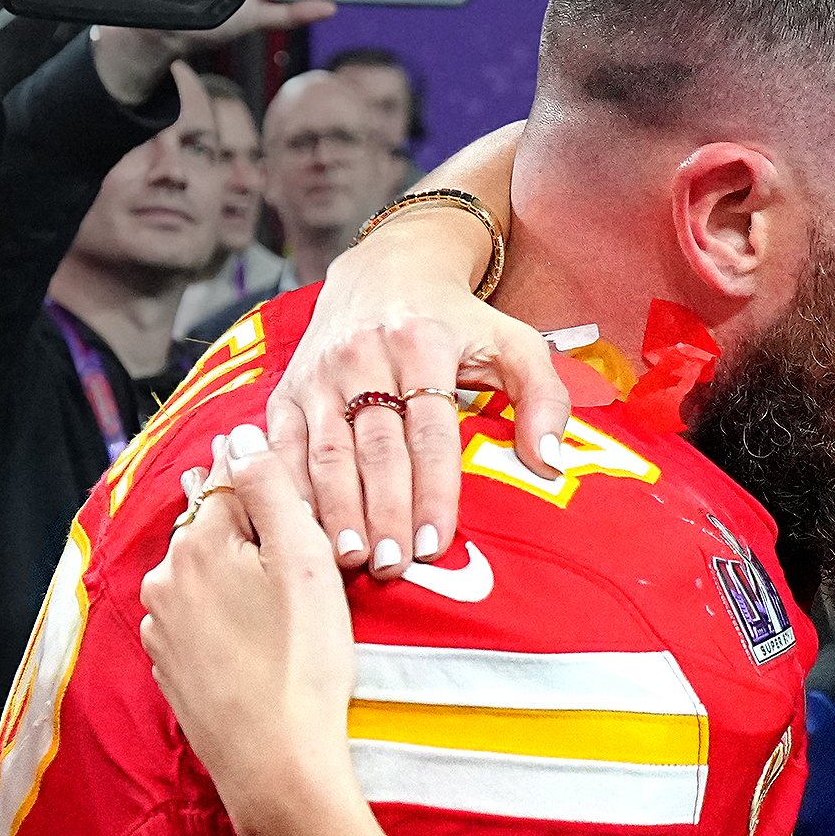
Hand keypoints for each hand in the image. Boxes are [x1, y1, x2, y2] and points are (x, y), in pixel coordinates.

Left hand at [141, 425, 358, 835]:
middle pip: (213, 527)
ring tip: (283, 594)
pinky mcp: (171, 669)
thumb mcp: (304, 560)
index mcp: (197, 544)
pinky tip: (260, 635)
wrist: (277, 766)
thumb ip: (271, 487)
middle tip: (300, 548)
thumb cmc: (304, 661)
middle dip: (250, 527)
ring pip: (204, 574)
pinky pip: (200, 619)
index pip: (232, 478)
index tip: (297, 489)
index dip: (270, 478)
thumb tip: (240, 433)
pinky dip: (226, 615)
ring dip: (236, 572)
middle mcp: (165, 580)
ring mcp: (162, 629)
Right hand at [265, 122, 582, 577]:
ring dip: (336, 510)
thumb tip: (550, 463)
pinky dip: (290, 490)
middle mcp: (364, 355)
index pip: (430, 430)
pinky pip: (284, 445)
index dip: (432, 489)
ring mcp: (320, 373)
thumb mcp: (513, 341)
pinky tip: (301, 530)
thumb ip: (543, 398)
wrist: (388, 269)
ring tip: (350, 561)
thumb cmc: (459, 320)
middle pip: (375, 447)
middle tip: (393, 566)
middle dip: (383, 512)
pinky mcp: (288, 388)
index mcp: (423, 344)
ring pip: (326, 451)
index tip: (436, 542)